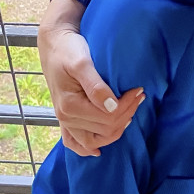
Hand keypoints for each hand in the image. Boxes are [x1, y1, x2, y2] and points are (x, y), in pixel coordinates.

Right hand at [38, 0, 144, 156]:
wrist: (53, 44)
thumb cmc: (68, 50)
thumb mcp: (82, 63)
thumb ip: (96, 86)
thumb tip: (112, 107)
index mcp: (70, 106)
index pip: (108, 117)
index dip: (127, 105)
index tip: (139, 89)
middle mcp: (66, 118)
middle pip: (105, 130)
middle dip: (127, 114)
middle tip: (140, 96)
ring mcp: (65, 121)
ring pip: (94, 140)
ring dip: (115, 130)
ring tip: (130, 112)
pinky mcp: (66, 118)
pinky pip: (74, 142)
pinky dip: (87, 148)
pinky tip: (98, 150)